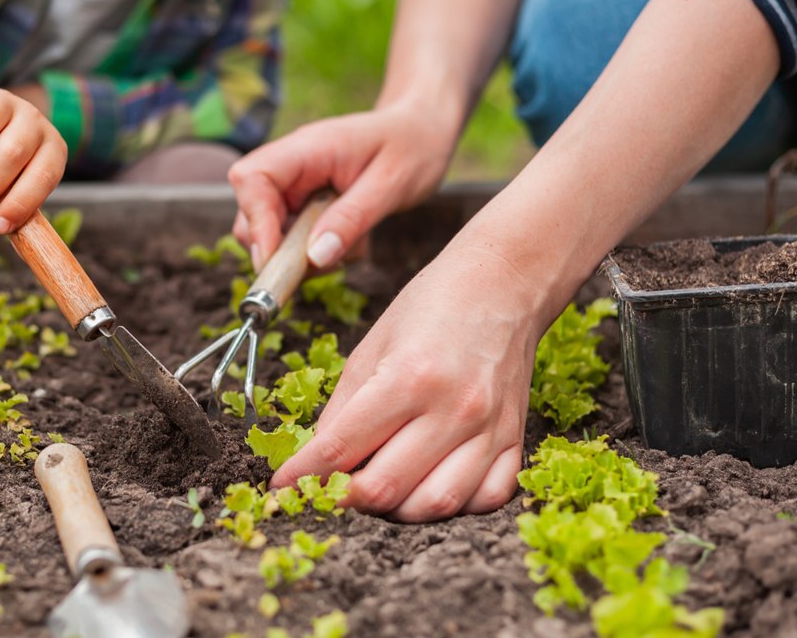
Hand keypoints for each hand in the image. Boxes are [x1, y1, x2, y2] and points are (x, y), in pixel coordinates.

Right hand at [229, 104, 452, 269]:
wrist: (423, 131)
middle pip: (251, 214)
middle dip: (279, 249)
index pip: (251, 179)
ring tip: (352, 245)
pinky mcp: (305, 206)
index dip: (256, 223)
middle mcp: (291, 167)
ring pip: (271, 235)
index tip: (275, 260)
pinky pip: (295, 241)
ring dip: (304, 256)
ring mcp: (296, 187)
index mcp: (306, 148)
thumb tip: (314, 258)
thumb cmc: (411, 146)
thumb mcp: (392, 184)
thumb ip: (352, 219)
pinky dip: (319, 254)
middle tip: (324, 263)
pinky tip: (353, 241)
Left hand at [270, 243, 543, 521]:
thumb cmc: (432, 306)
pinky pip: (487, 499)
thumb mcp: (371, 345)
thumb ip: (342, 407)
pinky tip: (428, 488)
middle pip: (385, 488)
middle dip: (343, 500)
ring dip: (396, 512)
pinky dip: (452, 506)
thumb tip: (316, 459)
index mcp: (407, 377)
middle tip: (326, 492)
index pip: (340, 448)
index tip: (281, 488)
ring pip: (436, 505)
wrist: (503, 283)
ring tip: (376, 494)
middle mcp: (452, 409)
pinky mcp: (515, 438)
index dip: (302, 476)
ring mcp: (490, 428)